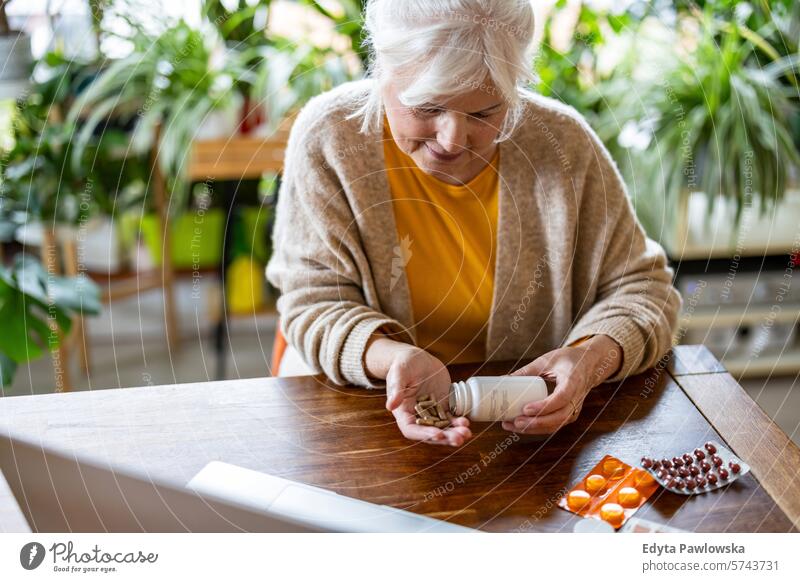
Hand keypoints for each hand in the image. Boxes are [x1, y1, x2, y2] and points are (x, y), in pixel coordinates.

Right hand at [384, 345, 471, 445]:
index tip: (438, 434)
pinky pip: (450, 418)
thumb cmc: (404, 365)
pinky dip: (458, 422)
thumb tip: (390, 405)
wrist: (417, 359)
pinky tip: (466, 423)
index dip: (424, 434)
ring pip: (442, 428)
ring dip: (454, 433)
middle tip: (459, 438)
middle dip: (445, 437)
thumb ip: (396, 389)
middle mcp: (417, 416)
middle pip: (430, 433)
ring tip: (466, 433)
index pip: (411, 429)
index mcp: (403, 412)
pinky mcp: (442, 406)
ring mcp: (431, 412)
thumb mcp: (399, 373)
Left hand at [501, 335, 621, 434]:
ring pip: (556, 424)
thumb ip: (527, 370)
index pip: (561, 398)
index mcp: (573, 381)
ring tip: (512, 425)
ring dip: (534, 429)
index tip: (526, 409)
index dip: (544, 406)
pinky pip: (555, 425)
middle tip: (516, 421)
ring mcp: (574, 409)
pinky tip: (521, 426)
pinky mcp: (569, 414)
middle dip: (536, 422)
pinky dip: (538, 428)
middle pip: (559, 417)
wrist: (589, 365)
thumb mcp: (547, 360)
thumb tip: (503, 380)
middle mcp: (576, 398)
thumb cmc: (568, 360)